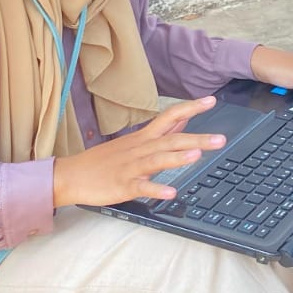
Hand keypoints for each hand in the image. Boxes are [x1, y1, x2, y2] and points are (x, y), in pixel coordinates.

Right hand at [52, 96, 223, 206]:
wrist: (71, 175)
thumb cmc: (103, 160)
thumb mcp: (134, 141)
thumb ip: (161, 132)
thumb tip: (184, 120)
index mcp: (143, 138)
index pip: (170, 116)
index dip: (191, 108)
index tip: (212, 100)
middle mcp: (140, 149)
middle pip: (171, 139)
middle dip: (197, 138)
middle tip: (221, 139)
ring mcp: (132, 167)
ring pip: (157, 159)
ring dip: (177, 157)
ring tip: (197, 155)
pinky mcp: (123, 185)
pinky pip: (142, 187)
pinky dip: (157, 189)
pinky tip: (172, 193)